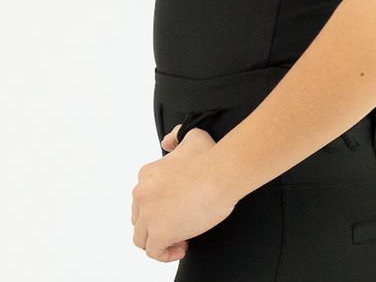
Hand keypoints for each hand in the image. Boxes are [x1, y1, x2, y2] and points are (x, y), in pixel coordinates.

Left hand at [132, 126, 237, 261]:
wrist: (220, 173)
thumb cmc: (210, 157)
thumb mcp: (191, 136)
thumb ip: (175, 137)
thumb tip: (168, 142)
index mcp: (147, 175)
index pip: (143, 198)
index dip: (160, 206)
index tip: (177, 208)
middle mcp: (142, 194)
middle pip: (140, 218)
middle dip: (157, 223)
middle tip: (179, 224)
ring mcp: (148, 215)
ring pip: (142, 237)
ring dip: (159, 240)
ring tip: (181, 238)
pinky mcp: (159, 233)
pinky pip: (154, 252)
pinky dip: (166, 254)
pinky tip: (182, 247)